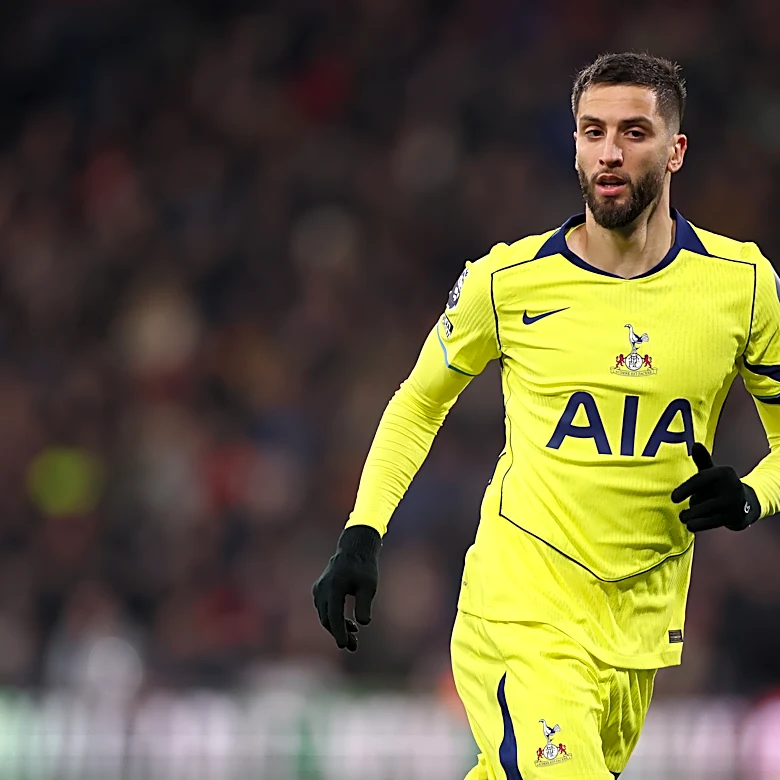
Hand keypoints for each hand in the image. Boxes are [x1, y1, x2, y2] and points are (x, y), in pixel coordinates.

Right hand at [312, 525, 380, 650]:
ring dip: (337, 627)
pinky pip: (325, 609)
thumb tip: (363, 624)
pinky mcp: (319, 590)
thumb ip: (365, 604)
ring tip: (355, 637)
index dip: (338, 632)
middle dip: (339, 634)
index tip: (344, 645)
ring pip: (325, 615)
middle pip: (327, 618)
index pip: (334, 615)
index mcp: (334, 586)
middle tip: (354, 647)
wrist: (354, 550)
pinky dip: (334, 618)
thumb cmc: (364, 568)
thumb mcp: (369, 586)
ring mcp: (319, 589)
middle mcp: (322, 588)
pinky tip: (350, 625)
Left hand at [671, 442, 759, 531]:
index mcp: (723, 472)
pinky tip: (690, 526)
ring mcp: (734, 502)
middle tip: (682, 512)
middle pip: (701, 498)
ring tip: (685, 517)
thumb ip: (702, 460)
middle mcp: (731, 486)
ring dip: (692, 516)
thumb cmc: (719, 485)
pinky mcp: (735, 516)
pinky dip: (699, 525)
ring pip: (705, 511)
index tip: (673, 499)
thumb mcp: (712, 471)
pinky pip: (712, 522)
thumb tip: (695, 444)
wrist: (746, 504)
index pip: (700, 480)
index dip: (685, 489)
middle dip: (690, 506)